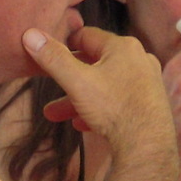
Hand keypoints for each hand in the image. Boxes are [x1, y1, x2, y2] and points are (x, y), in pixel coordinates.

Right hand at [23, 26, 173, 159]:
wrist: (147, 146)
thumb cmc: (113, 108)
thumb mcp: (77, 81)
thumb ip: (53, 58)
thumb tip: (30, 34)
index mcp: (122, 47)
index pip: (87, 35)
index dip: (65, 43)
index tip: (49, 53)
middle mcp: (139, 59)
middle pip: (95, 64)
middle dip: (67, 80)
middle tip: (47, 90)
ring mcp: (147, 82)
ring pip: (104, 86)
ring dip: (79, 99)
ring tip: (56, 115)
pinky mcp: (150, 104)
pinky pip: (118, 101)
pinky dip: (99, 109)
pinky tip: (82, 124)